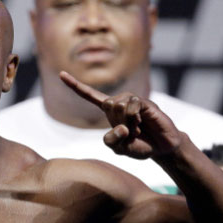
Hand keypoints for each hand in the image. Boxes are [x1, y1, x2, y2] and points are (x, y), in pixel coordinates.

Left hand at [60, 71, 181, 158]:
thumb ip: (111, 141)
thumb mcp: (119, 148)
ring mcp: (133, 101)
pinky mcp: (146, 102)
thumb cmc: (139, 146)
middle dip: (119, 122)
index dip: (76, 85)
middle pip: (109, 105)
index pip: (90, 95)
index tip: (61, 74)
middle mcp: (120, 102)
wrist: (161, 148)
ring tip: (138, 128)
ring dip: (128, 122)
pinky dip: (135, 118)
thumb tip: (120, 127)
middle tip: (130, 132)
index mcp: (110, 112)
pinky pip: (133, 105)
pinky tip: (143, 122)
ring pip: (120, 105)